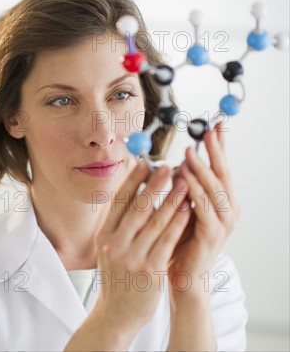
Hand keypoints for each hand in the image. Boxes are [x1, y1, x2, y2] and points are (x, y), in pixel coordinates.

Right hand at [91, 160, 191, 332]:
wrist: (116, 313)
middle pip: (136, 207)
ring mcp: (132, 257)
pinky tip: (187, 209)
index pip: (118, 201)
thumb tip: (130, 192)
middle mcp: (115, 243)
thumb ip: (118, 223)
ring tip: (183, 182)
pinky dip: (177, 222)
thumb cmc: (117, 277)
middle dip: (153, 184)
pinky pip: (167, 241)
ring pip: (154, 221)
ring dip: (171, 199)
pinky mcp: (149, 270)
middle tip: (167, 166)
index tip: (145, 163)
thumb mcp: (109, 248)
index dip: (132, 180)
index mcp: (104, 235)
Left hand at [167, 122, 240, 299]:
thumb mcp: (181, 209)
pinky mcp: (212, 235)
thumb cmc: (178, 242)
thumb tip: (172, 164)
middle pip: (223, 174)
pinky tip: (184, 178)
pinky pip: (203, 208)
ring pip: (215, 189)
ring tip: (190, 151)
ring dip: (202, 169)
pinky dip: (194, 191)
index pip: (222, 168)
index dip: (220, 146)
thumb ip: (182, 190)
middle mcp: (228, 210)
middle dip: (216, 151)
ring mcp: (223, 223)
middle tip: (208, 130)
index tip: (216, 124)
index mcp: (222, 202)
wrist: (182, 277)